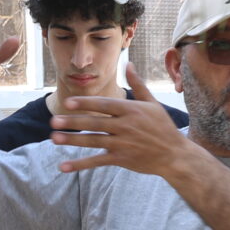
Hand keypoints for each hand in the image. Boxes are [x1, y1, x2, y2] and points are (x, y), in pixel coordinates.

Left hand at [54, 93, 199, 181]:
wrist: (175, 155)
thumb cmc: (163, 127)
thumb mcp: (152, 104)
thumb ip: (138, 85)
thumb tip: (128, 64)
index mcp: (131, 110)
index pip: (104, 105)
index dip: (86, 104)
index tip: (68, 103)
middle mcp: (125, 127)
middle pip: (95, 123)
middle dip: (74, 122)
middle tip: (54, 121)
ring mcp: (123, 144)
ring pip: (93, 141)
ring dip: (73, 141)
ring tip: (54, 138)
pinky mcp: (121, 160)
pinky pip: (97, 162)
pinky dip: (80, 164)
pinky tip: (63, 166)